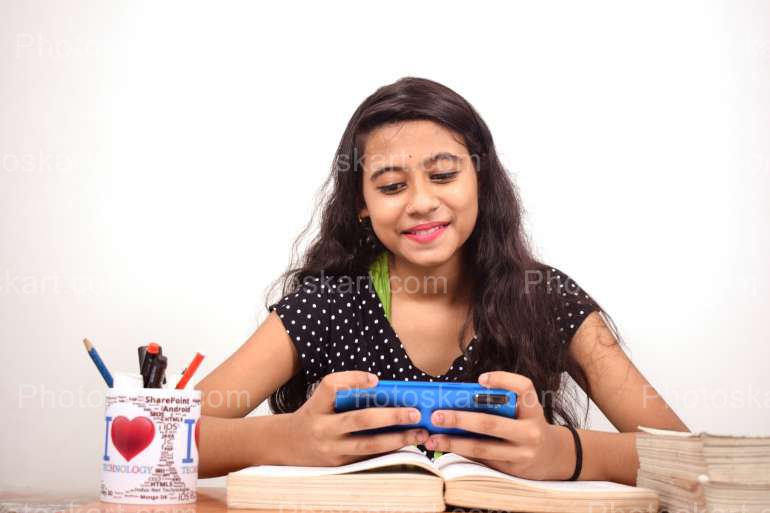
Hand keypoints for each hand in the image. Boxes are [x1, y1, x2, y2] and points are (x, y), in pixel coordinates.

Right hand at [285, 371, 428, 466]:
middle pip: (359, 420)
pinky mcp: (339, 465)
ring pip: (369, 444)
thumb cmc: (312, 416)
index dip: (354, 380)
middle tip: (415, 413)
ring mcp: (331, 450)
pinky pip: (368, 456)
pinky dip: (388, 449)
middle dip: (391, 416)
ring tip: (419, 433)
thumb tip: (378, 385)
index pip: (331, 387)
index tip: (376, 380)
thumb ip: (344, 389)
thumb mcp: (319, 399)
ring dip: (397, 439)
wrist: (287, 446)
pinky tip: (406, 443)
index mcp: (316, 407)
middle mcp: (323, 429)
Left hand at [424, 371, 573, 479]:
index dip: (502, 380)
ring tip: (432, 439)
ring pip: (481, 447)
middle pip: (490, 423)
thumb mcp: (524, 409)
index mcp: (532, 409)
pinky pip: (482, 459)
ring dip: (453, 443)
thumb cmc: (528, 424)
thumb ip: (502, 400)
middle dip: (460, 419)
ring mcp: (521, 453)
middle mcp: (530, 431)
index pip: (523, 388)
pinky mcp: (511, 469)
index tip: (481, 378)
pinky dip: (461, 452)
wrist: (551, 456)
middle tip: (436, 415)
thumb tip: (466, 393)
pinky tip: (445, 448)